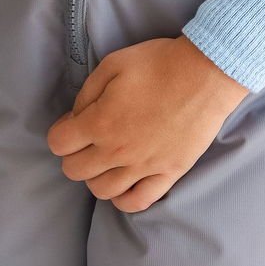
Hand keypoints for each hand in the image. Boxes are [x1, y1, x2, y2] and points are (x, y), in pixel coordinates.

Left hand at [46, 36, 250, 211]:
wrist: (205, 74)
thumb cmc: (158, 64)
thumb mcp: (112, 64)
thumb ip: (86, 94)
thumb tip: (76, 117)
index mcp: (100, 123)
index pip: (59, 143)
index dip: (61, 131)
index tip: (72, 123)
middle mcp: (117, 151)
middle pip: (75, 171)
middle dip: (74, 154)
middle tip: (88, 139)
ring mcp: (143, 166)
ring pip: (102, 191)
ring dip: (96, 176)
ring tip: (106, 160)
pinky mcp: (168, 173)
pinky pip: (138, 201)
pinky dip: (124, 198)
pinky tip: (125, 183)